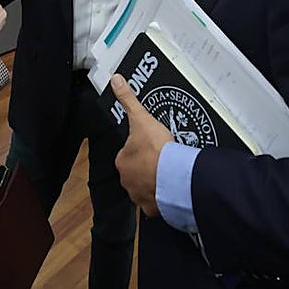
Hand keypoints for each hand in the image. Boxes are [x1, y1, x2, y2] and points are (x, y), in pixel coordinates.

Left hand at [111, 74, 172, 216]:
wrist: (173, 176)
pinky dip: (161, 198)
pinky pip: (155, 203)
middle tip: (161, 159)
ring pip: (144, 187)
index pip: (127, 153)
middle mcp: (126, 180)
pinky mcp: (152, 208)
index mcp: (122, 160)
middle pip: (135, 171)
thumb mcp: (141, 117)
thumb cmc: (157, 149)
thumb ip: (128, 99)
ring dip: (153, 182)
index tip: (152, 147)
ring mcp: (139, 195)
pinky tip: (170, 189)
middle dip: (146, 167)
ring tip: (167, 173)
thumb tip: (115, 80)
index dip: (140, 148)